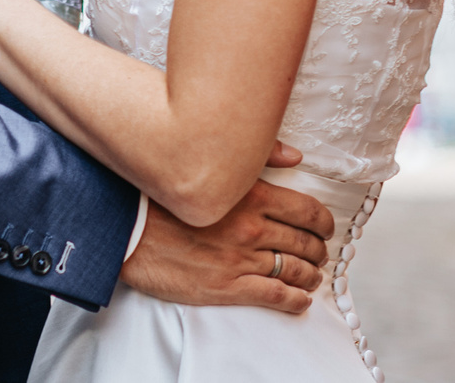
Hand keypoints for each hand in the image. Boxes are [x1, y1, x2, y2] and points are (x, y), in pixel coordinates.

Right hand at [119, 145, 334, 313]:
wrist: (129, 228)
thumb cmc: (164, 195)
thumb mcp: (212, 165)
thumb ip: (259, 157)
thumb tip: (295, 156)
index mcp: (251, 195)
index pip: (306, 210)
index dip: (323, 222)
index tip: (325, 227)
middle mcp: (251, 228)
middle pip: (304, 242)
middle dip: (318, 249)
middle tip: (320, 252)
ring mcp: (240, 259)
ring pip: (294, 269)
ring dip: (311, 274)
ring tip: (313, 275)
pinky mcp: (227, 286)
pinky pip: (274, 295)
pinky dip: (294, 299)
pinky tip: (301, 299)